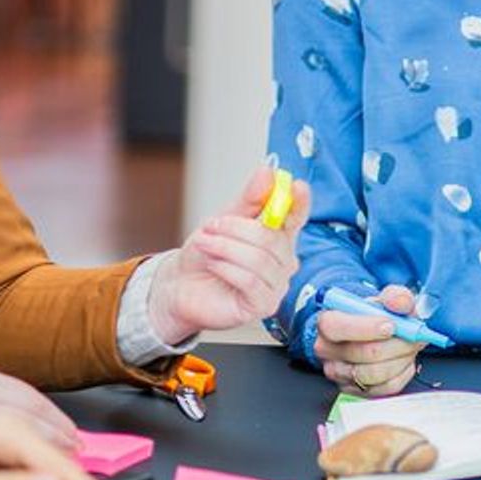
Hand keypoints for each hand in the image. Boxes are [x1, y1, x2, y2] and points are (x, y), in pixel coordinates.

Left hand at [147, 165, 307, 346]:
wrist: (180, 284)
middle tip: (212, 226)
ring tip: (206, 245)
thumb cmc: (205, 253)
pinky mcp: (264, 306)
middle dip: (237, 229)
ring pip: (260, 259)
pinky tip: (214, 265)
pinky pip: (251, 282)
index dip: (300, 202)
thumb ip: (249, 199)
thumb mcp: (224, 219)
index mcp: (278, 236)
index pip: (297, 217)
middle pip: (273, 239)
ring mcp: (276, 285)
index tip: (296, 186)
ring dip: (225, 248)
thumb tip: (268, 173)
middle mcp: (283, 261)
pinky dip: (227, 269)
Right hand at [315, 286, 424, 395]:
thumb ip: (395, 296)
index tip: (391, 325)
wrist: (377, 333)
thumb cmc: (376, 316)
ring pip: (376, 373)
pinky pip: (386, 387)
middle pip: (364, 353)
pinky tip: (404, 360)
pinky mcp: (355, 390)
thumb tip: (400, 303)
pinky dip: (403, 373)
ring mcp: (340, 374)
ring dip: (402, 358)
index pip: (337, 327)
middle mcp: (328, 351)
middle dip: (396, 344)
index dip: (366, 328)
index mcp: (328, 323)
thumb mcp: (386, 298)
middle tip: (414, 335)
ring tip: (410, 346)